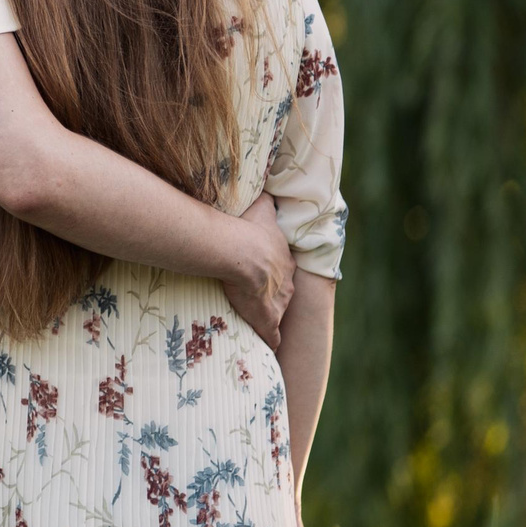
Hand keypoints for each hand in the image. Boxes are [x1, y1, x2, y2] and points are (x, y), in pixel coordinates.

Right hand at [220, 193, 292, 347]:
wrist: (239, 252)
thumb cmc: (246, 228)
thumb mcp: (261, 207)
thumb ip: (265, 197)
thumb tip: (268, 179)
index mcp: (283, 258)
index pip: (282, 265)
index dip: (272, 267)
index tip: (264, 269)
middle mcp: (285, 281)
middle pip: (284, 289)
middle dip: (274, 292)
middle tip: (261, 295)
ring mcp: (278, 301)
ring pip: (279, 310)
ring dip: (271, 315)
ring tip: (259, 320)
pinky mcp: (267, 318)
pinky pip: (271, 334)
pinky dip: (270, 340)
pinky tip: (267, 346)